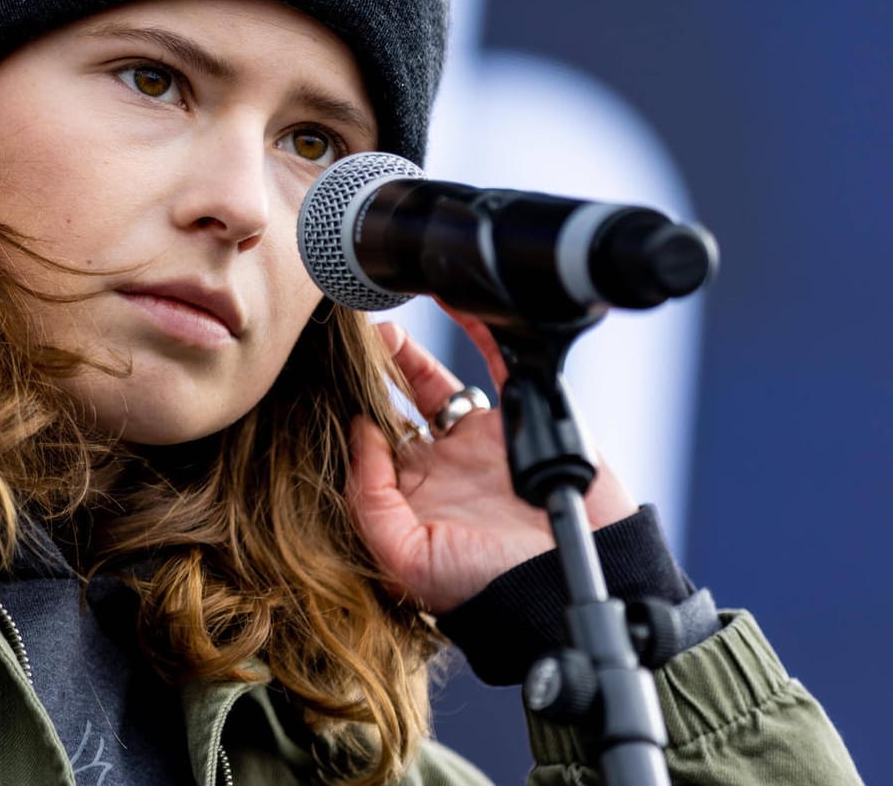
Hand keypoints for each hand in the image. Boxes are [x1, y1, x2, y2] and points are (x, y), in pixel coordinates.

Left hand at [346, 307, 637, 613]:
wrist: (564, 585)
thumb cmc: (486, 586)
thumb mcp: (405, 560)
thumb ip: (370, 501)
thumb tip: (360, 434)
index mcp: (411, 495)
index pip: (368, 443)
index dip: (347, 412)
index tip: (328, 384)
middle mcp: (442, 465)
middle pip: (396, 406)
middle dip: (372, 376)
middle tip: (348, 344)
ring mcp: (480, 441)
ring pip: (437, 382)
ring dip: (408, 354)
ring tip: (382, 330)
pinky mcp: (520, 421)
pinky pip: (497, 366)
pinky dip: (480, 333)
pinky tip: (452, 306)